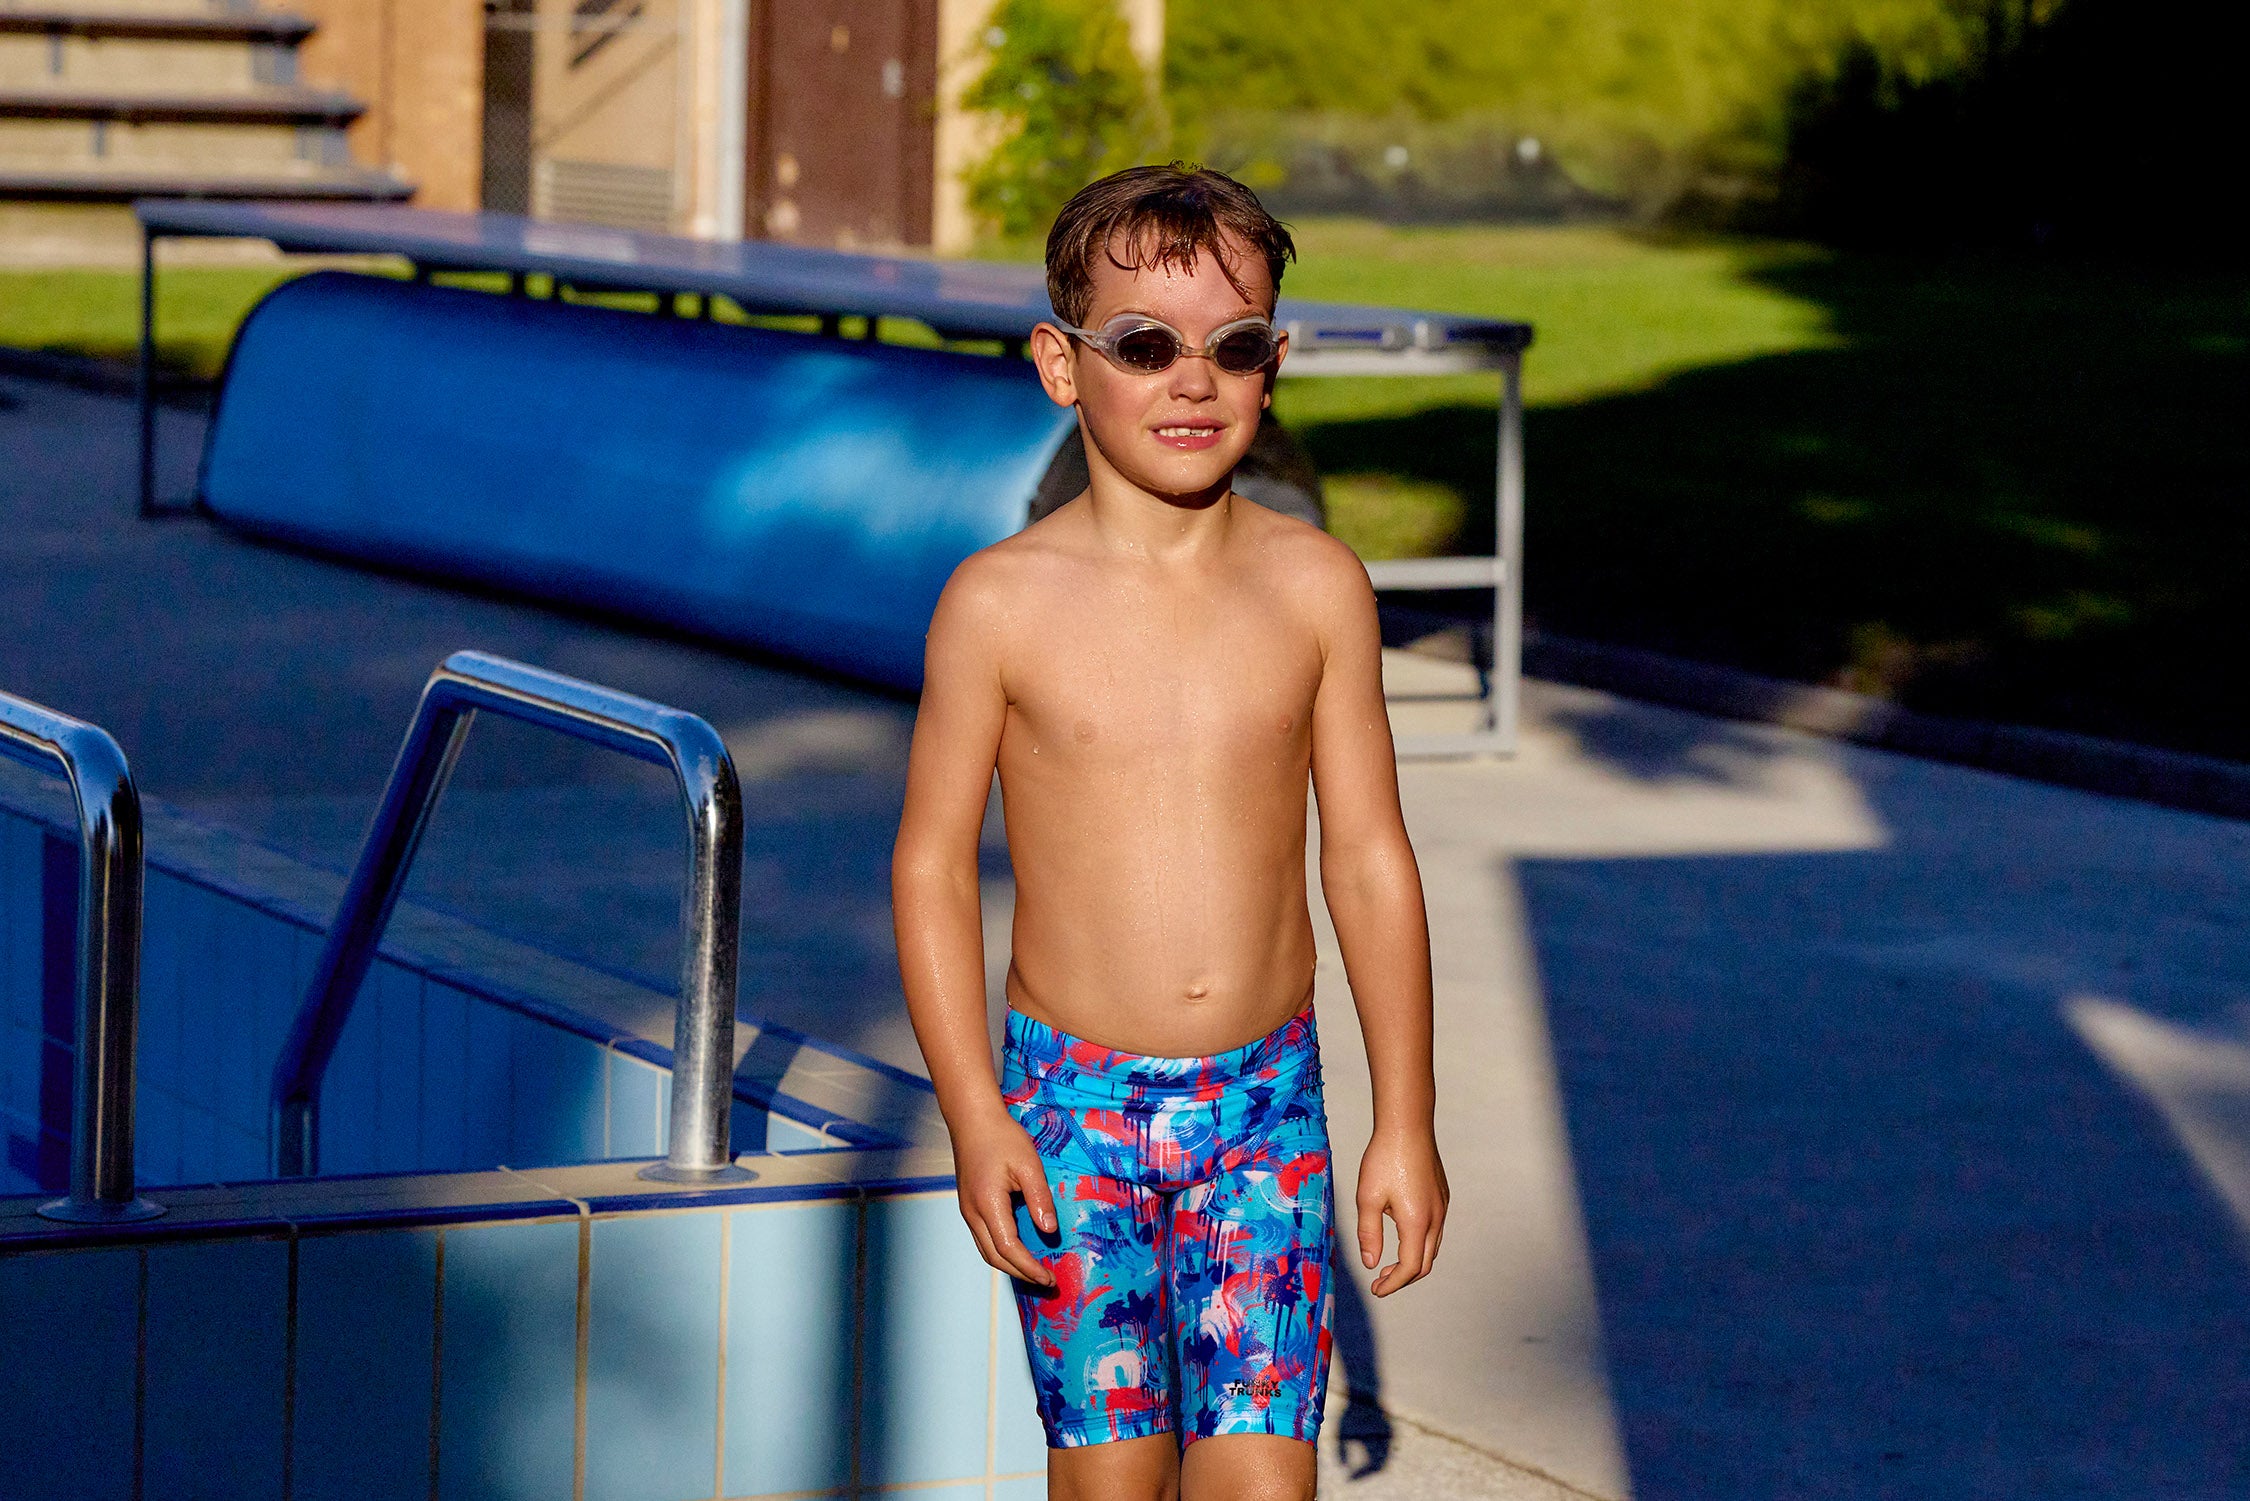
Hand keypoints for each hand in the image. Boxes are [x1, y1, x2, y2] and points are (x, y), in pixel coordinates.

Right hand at [950, 1109, 1059, 1286]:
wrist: (972, 1119)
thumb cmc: (1002, 1137)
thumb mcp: (1029, 1164)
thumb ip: (1040, 1198)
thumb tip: (1049, 1230)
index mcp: (987, 1204)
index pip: (1008, 1248)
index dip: (1029, 1268)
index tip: (1049, 1278)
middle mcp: (972, 1213)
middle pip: (995, 1257)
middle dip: (1021, 1274)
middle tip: (1047, 1282)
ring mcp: (967, 1211)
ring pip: (987, 1250)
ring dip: (1010, 1265)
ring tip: (1035, 1271)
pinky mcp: (968, 1206)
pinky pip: (984, 1238)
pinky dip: (1002, 1251)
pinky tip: (1019, 1250)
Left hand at [1356, 1127, 1446, 1295]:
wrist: (1408, 1125)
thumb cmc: (1384, 1158)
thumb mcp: (1368, 1197)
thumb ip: (1369, 1234)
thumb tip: (1371, 1263)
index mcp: (1417, 1222)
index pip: (1410, 1267)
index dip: (1393, 1284)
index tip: (1376, 1289)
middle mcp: (1435, 1217)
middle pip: (1425, 1262)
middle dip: (1404, 1277)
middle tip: (1381, 1281)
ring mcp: (1442, 1206)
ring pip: (1433, 1246)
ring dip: (1413, 1260)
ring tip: (1390, 1263)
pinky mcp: (1441, 1195)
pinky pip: (1435, 1229)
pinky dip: (1419, 1243)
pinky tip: (1401, 1234)